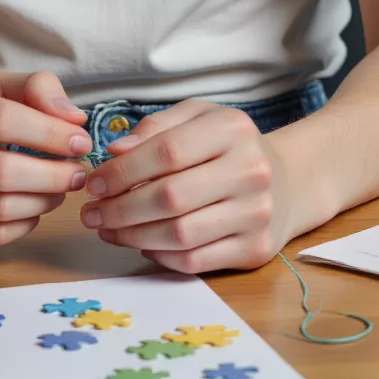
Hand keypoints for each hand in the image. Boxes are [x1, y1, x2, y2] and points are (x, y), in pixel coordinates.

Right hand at [0, 71, 92, 246]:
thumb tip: (74, 119)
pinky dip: (25, 223)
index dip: (50, 134)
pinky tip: (34, 206)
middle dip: (53, 175)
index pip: (3, 121)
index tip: (81, 142)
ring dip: (44, 201)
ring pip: (1, 208)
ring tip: (60, 188)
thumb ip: (36, 88)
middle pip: (3, 171)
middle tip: (78, 173)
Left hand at [79, 99, 293, 272]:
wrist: (288, 181)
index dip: (123, 171)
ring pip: (179, 234)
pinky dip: (160, 255)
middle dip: (120, 208)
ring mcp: (257, 214)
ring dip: (132, 236)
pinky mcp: (255, 249)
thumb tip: (114, 152)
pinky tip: (142, 243)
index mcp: (233, 129)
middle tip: (91, 213)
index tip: (95, 183)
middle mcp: (251, 171)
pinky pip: (195, 260)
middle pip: (170, 197)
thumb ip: (156, 127)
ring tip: (107, 229)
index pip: (167, 151)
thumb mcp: (198, 118)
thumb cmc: (229, 147)